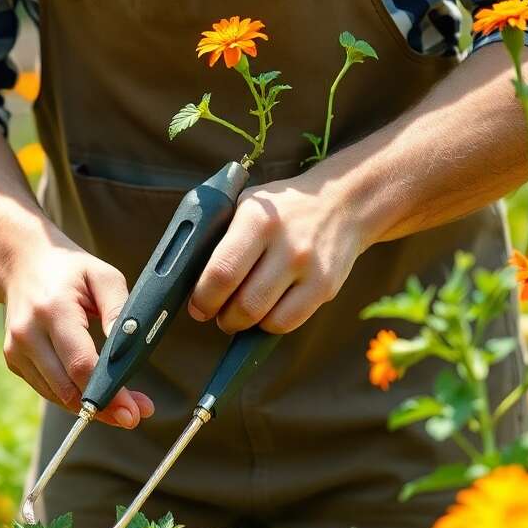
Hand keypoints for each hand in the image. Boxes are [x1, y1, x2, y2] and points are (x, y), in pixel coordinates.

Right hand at [0, 238, 154, 428]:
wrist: (22, 263)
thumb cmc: (69, 270)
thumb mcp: (103, 276)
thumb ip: (120, 309)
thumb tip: (130, 348)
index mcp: (52, 309)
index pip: (80, 363)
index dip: (108, 392)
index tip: (133, 412)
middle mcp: (27, 333)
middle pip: (67, 388)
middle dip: (103, 407)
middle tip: (134, 416)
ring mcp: (15, 349)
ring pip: (57, 395)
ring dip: (89, 407)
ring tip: (121, 408)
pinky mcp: (13, 360)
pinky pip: (48, 389)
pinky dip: (72, 396)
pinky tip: (94, 394)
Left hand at [188, 173, 371, 333]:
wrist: (342, 203)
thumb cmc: (279, 211)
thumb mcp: (244, 207)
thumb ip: (217, 238)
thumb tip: (185, 278)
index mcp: (257, 220)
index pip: (222, 272)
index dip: (204, 298)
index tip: (197, 306)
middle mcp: (286, 244)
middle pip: (243, 303)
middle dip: (221, 316)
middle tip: (215, 312)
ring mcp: (309, 268)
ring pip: (264, 319)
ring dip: (243, 324)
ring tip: (238, 313)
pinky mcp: (325, 287)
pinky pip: (287, 323)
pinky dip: (268, 325)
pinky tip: (264, 312)